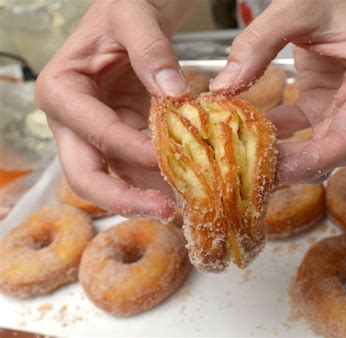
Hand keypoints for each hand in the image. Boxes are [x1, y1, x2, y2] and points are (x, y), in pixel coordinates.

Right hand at [35, 0, 194, 219]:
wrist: (129, 17)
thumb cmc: (121, 12)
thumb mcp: (133, 16)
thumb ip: (151, 50)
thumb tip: (174, 94)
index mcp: (62, 91)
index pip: (95, 132)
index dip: (131, 150)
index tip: (168, 160)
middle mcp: (72, 122)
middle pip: (87, 176)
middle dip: (125, 199)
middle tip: (166, 211)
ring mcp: (97, 136)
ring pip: (115, 181)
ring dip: (147, 197)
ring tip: (185, 205)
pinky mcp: (122, 140)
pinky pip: (136, 170)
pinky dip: (157, 182)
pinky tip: (183, 189)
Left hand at [211, 0, 345, 183]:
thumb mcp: (295, 7)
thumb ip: (258, 43)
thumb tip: (223, 87)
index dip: (313, 162)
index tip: (276, 171)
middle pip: (333, 151)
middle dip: (294, 166)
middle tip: (252, 172)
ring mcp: (345, 105)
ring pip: (316, 147)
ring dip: (283, 156)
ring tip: (247, 160)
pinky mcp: (323, 104)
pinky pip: (300, 130)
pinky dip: (276, 135)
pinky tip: (249, 133)